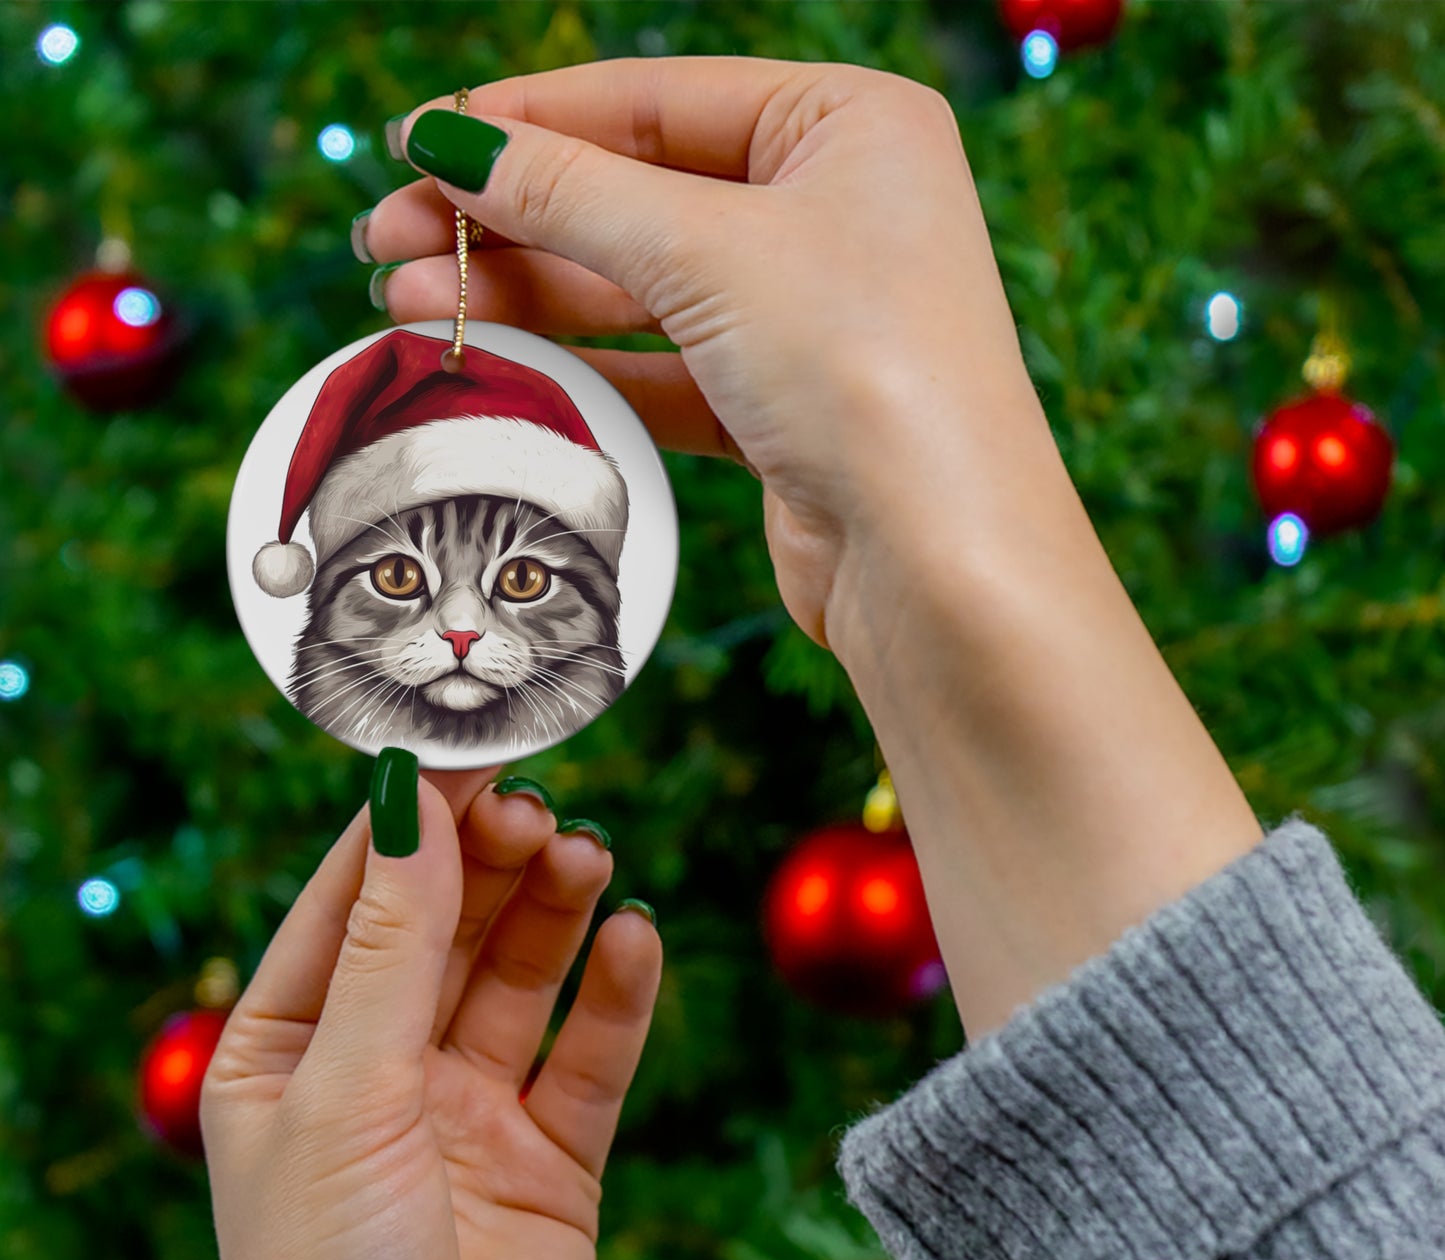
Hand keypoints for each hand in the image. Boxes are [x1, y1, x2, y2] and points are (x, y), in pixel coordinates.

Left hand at [201, 766, 661, 1259]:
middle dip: (491, 863)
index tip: (467, 750)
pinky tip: (635, 939)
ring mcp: (469, 1114)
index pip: (352, 902)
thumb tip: (409, 801)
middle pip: (446, 928)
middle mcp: (380, 1073)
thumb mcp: (346, 1095)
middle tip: (541, 807)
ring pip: (521, 978)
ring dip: (555, 912)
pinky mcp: (552, 1159)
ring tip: (589, 857)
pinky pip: (591, 1055)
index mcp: (289, 1053)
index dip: (409, 824)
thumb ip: (391, 946)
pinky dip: (617, 994)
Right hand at [363, 60, 1262, 1041]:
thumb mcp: (707, 251)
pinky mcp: (781, 407)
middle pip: (636, 195)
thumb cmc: (865, 370)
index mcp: (847, 126)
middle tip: (387, 240)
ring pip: (639, 287)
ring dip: (527, 293)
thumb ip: (570, 193)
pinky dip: (580, 362)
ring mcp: (808, 314)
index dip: (528, 120)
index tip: (419, 144)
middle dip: (509, 219)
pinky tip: (494, 357)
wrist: (939, 560)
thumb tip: (449, 143)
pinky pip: (661, 364)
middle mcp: (834, 211)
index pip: (656, 99)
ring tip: (409, 300)